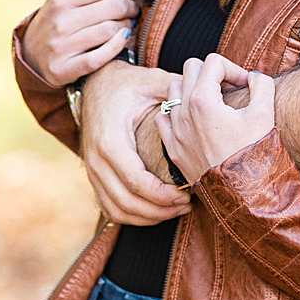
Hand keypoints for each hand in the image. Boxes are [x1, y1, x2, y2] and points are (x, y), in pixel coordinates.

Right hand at [20, 0, 142, 87]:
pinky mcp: (63, 68)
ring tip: (127, 26)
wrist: (31, 55)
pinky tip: (122, 40)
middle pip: (115, 7)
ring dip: (127, 27)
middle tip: (133, 12)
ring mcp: (60, 45)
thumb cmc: (61, 20)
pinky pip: (101, 57)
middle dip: (131, 8)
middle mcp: (59, 19)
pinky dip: (117, 47)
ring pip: (110, 30)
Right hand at [80, 61, 190, 224]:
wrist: (94, 84)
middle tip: (186, 205)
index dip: (163, 196)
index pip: (136, 182)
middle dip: (160, 211)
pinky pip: (109, 208)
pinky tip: (156, 211)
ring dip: (147, 217)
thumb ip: (177, 90)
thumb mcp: (151, 81)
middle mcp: (96, 159)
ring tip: (175, 210)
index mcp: (111, 140)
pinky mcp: (93, 176)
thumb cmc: (126, 84)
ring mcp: (91, 170)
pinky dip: (132, 216)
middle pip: (127, 202)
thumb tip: (208, 98)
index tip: (186, 196)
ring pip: (117, 210)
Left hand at [159, 54, 274, 182]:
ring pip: (173, 89)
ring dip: (192, 88)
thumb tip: (254, 77)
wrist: (243, 195)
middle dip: (211, 73)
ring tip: (213, 102)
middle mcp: (183, 112)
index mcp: (203, 100)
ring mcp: (175, 131)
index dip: (234, 68)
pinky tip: (194, 120)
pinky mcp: (173, 148)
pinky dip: (176, 112)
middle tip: (229, 89)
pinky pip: (163, 117)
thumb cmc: (254, 155)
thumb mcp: (265, 114)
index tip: (246, 85)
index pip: (213, 62)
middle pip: (191, 68)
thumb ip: (262, 84)